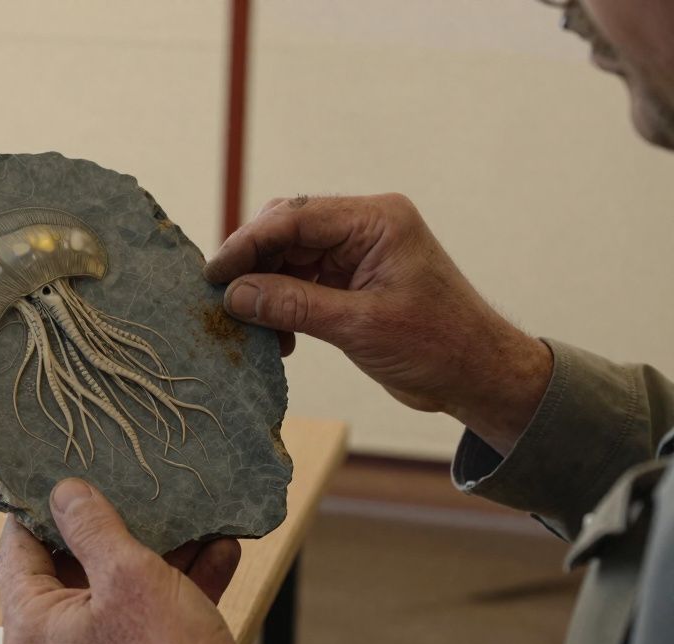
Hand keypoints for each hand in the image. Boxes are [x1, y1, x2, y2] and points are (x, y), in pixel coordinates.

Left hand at [0, 478, 266, 643]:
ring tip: (186, 521)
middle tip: (131, 490)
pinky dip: (177, 585)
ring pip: (117, 588)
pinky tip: (215, 553)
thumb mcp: (128, 574)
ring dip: (157, 553)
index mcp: (32, 627)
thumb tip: (65, 494)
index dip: (41, 506)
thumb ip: (91, 526)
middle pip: (71, 566)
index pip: (18, 548)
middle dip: (114, 528)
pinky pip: (146, 615)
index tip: (61, 473)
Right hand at [204, 193, 551, 454]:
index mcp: (377, 221)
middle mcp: (365, 228)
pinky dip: (281, 306)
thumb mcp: (359, 326)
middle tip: (221, 300)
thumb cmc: (438, 345)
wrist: (479, 375)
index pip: (295, 218)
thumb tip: (235, 295)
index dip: (247, 243)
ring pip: (288, 258)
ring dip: (264, 290)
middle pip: (286, 231)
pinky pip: (300, 282)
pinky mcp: (351, 280)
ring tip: (248, 325)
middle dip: (251, 265)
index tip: (214, 274)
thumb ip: (293, 305)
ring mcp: (357, 253)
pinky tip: (276, 338)